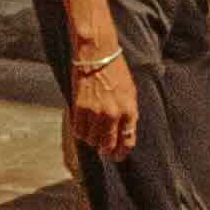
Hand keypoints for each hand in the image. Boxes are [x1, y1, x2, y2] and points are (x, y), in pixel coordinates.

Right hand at [66, 23, 139, 165]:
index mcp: (129, 110)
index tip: (117, 155)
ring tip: (92, 132)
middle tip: (103, 149)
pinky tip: (83, 126)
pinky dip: (80, 132)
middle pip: (108, 145)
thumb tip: (125, 132)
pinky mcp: (80, 108)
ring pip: (92, 140)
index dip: (121, 152)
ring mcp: (95, 112)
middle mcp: (113, 114)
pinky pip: (78, 131)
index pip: (127, 141)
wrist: (97, 54)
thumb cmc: (115, 70)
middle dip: (106, 150)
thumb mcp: (130, 92)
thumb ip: (129, 113)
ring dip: (92, 140)